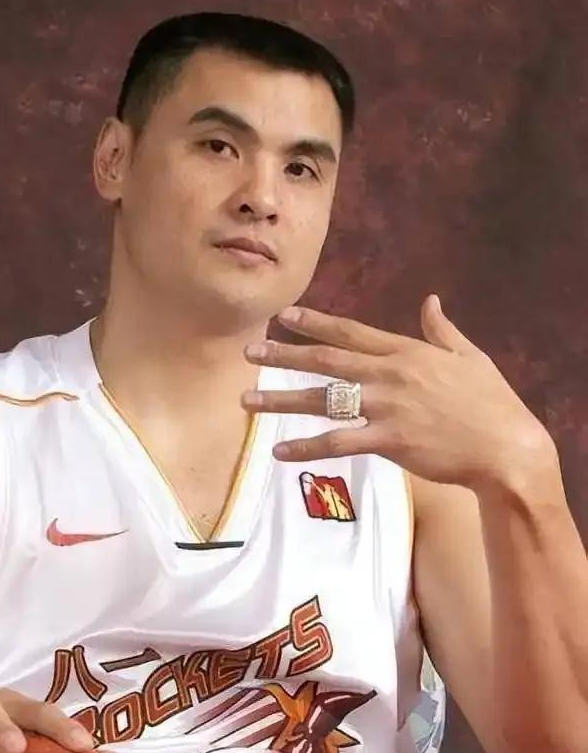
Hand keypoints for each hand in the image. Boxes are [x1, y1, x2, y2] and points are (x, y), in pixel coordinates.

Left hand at [243, 295, 555, 489]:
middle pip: (327, 361)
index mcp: (406, 352)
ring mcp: (388, 407)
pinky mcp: (389, 440)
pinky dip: (306, 446)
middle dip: (284, 355)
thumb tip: (430, 301)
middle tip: (249, 352)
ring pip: (323, 401)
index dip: (315, 323)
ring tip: (246, 401)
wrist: (506, 447)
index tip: (284, 317)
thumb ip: (442, 330)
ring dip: (281, 400)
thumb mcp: (469, 357)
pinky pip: (338, 442)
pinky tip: (279, 450)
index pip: (350, 332)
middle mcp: (391, 375)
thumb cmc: (491, 404)